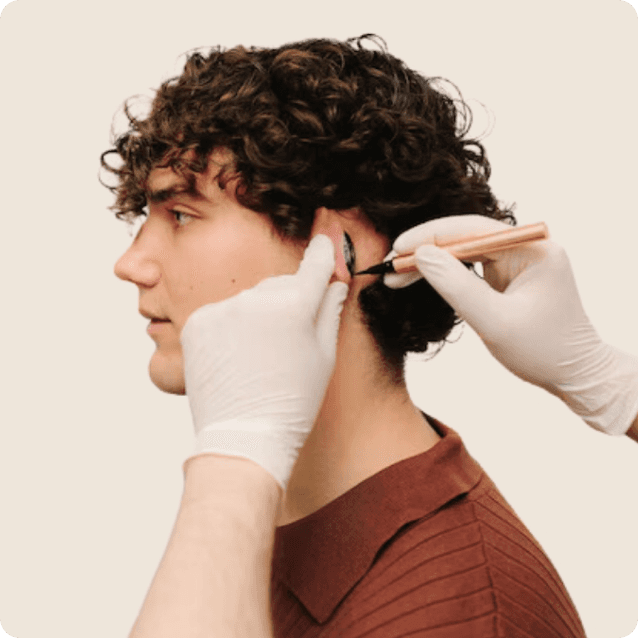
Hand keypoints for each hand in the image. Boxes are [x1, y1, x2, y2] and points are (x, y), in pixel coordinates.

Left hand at [179, 235, 348, 490]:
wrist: (244, 436)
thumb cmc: (292, 401)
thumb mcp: (323, 355)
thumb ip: (328, 310)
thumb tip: (333, 282)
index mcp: (293, 305)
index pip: (313, 266)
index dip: (321, 253)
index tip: (322, 242)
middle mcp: (254, 299)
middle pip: (280, 286)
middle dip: (288, 301)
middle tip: (290, 339)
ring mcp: (221, 310)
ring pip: (250, 300)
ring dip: (258, 316)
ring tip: (261, 355)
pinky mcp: (197, 323)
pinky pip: (223, 313)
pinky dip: (231, 327)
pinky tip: (238, 356)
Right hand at [385, 215, 637, 435]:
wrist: (574, 375)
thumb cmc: (543, 352)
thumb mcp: (494, 322)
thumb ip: (457, 286)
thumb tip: (422, 255)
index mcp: (533, 249)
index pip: (472, 229)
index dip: (430, 236)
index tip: (398, 250)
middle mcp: (527, 248)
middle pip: (465, 237)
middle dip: (426, 251)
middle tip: (391, 266)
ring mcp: (518, 261)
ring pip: (464, 252)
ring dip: (431, 264)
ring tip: (397, 276)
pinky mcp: (509, 276)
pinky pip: (470, 268)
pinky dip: (445, 276)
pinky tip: (420, 280)